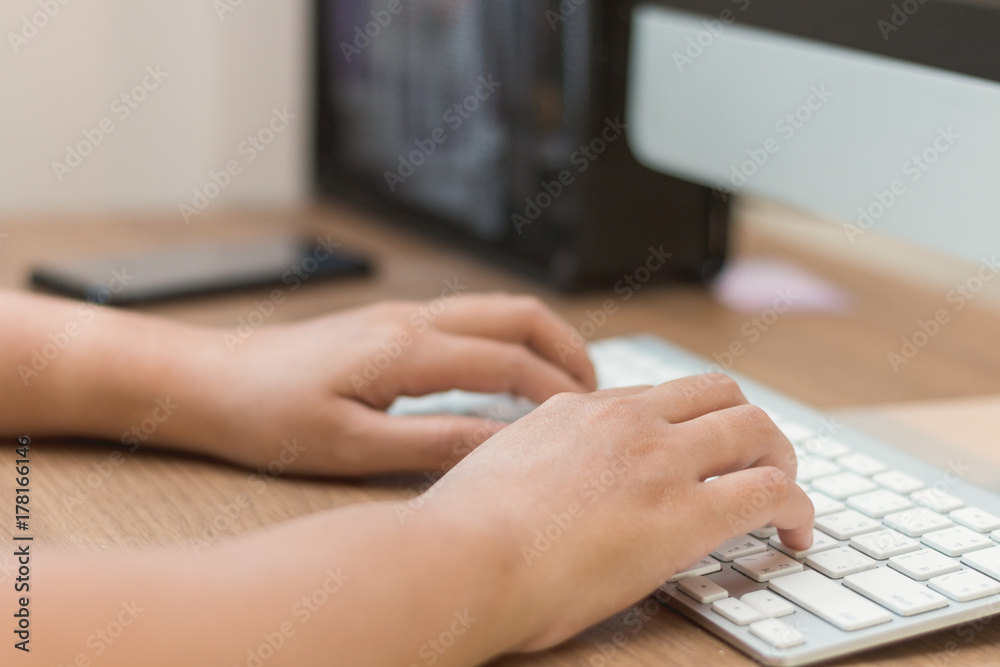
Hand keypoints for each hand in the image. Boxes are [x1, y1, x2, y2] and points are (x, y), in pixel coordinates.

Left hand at [207, 294, 596, 474]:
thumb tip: (501, 444)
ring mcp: (402, 315)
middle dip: (565, 347)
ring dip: (538, 339)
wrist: (214, 381)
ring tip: (563, 382)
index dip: (554, 390)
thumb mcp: (353, 445)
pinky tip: (506, 375)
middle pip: (516, 314)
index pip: (508, 361)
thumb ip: (435, 441)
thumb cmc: (268, 415)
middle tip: (593, 391)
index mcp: (406, 349)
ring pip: (495, 310)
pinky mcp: (391, 324)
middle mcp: (411, 320)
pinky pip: (469, 320)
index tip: (583, 420)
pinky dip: (506, 340)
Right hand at [424, 374, 813, 651]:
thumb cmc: (463, 533)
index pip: (660, 397)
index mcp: (577, 410)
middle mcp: (625, 422)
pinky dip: (798, 508)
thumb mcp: (498, 471)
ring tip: (787, 497)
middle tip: (757, 463)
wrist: (461, 559)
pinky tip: (795, 533)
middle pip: (719, 394)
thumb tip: (549, 486)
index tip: (700, 450)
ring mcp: (658, 460)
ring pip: (756, 428)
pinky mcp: (684, 513)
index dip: (692, 422)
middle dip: (748, 427)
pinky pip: (771, 491)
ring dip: (781, 458)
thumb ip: (537, 463)